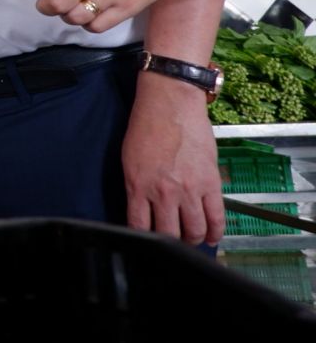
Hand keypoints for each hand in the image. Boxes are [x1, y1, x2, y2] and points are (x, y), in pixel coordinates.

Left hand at [123, 74, 225, 244]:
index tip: (147, 243)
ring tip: (191, 239)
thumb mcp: (129, 160)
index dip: (143, 240)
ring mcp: (189, 190)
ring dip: (193, 240)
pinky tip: (212, 237)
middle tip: (172, 243)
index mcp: (138, 186)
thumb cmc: (146, 127)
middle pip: (168, 235)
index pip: (138, 227)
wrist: (170, 104)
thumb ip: (136, 187)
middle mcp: (163, 193)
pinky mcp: (211, 184)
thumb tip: (142, 209)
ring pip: (194, 231)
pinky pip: (216, 218)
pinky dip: (215, 232)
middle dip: (170, 243)